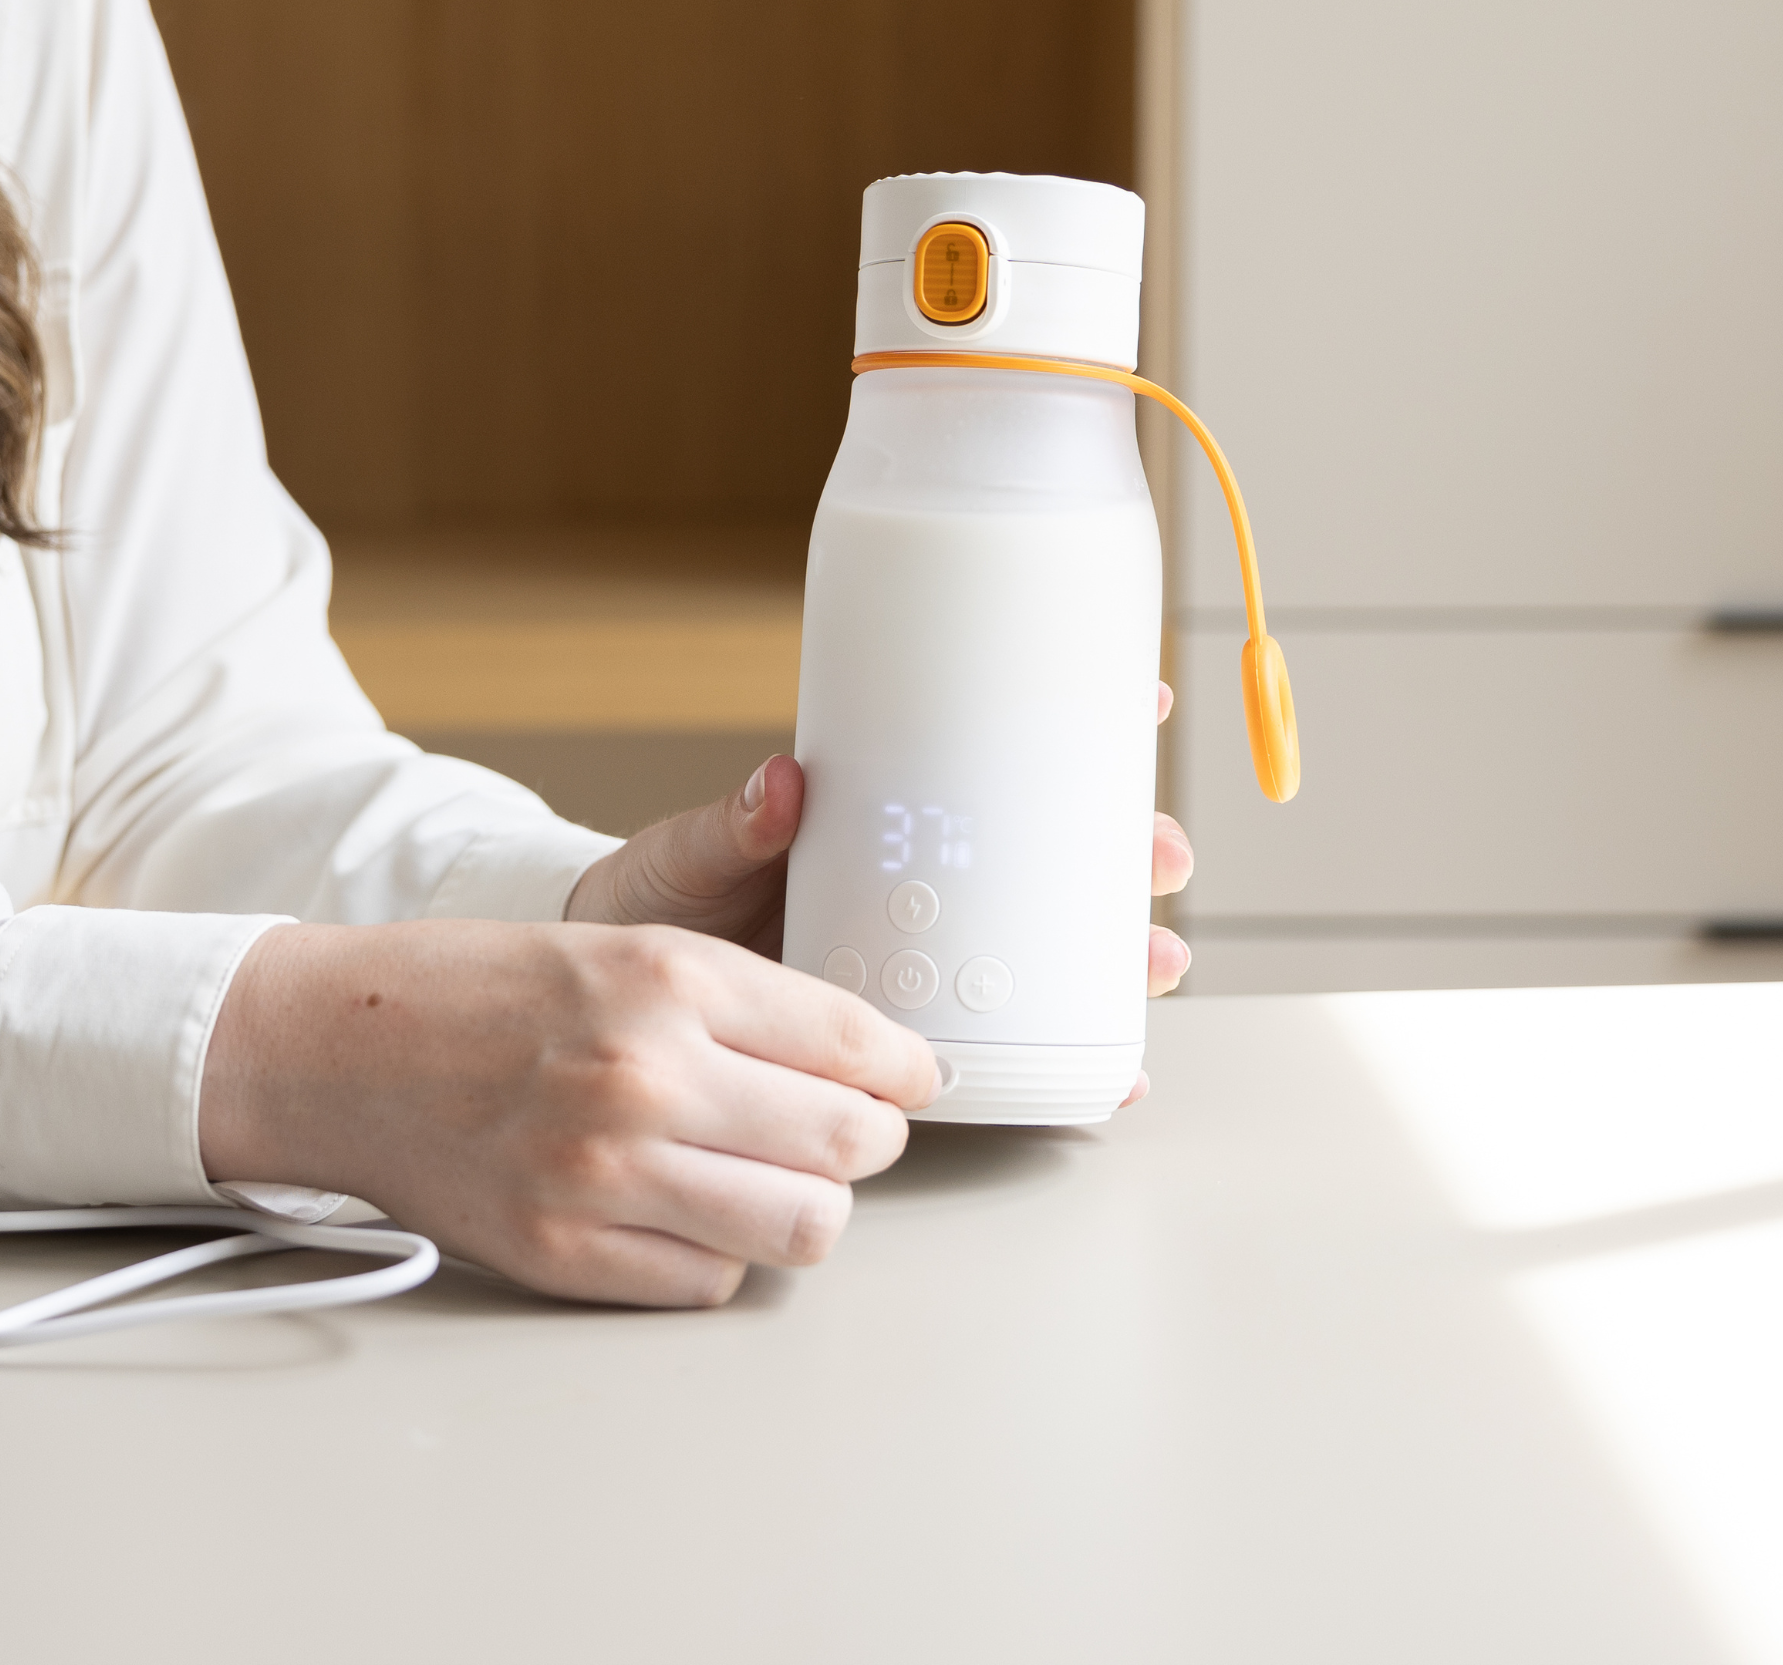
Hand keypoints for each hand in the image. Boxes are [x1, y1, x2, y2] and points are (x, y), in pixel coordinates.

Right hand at [202, 915, 939, 1307]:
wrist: (342, 1047)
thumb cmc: (484, 989)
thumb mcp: (625, 946)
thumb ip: (749, 1001)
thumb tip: (869, 1064)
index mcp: (668, 977)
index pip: (855, 1041)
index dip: (908, 1067)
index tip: (914, 1078)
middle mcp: (644, 1075)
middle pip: (847, 1143)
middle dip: (872, 1139)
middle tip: (855, 1129)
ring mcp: (602, 1175)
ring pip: (802, 1227)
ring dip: (812, 1205)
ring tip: (781, 1176)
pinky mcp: (564, 1254)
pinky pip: (713, 1280)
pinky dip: (722, 1251)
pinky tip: (691, 1209)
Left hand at [571, 687, 1195, 997]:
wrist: (621, 1011)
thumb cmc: (658, 908)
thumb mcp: (686, 857)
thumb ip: (730, 827)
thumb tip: (780, 783)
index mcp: (874, 822)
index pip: (987, 762)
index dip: (1077, 733)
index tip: (1145, 708)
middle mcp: (914, 886)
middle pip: (1048, 858)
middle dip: (1125, 851)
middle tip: (1160, 855)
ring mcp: (919, 957)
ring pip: (1046, 948)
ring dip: (1115, 952)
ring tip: (1156, 961)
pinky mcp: (909, 1032)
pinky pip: (1003, 1042)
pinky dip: (1064, 1057)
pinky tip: (1109, 1073)